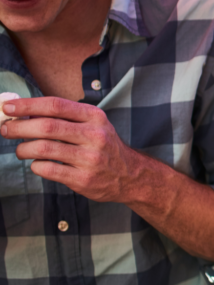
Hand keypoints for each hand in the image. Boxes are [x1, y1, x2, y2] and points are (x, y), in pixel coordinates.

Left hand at [1, 96, 143, 201]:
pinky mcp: (83, 179)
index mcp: (95, 117)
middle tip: (5, 129)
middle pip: (46, 127)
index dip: (28, 105)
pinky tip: (38, 164)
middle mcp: (94, 136)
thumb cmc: (104, 146)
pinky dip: (35, 166)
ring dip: (23, 149)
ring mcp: (89, 159)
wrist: (131, 175)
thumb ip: (64, 117)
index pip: (56, 105)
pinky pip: (47, 169)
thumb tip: (24, 112)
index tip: (7, 106)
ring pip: (43, 149)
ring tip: (20, 150)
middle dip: (18, 127)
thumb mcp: (93, 125)